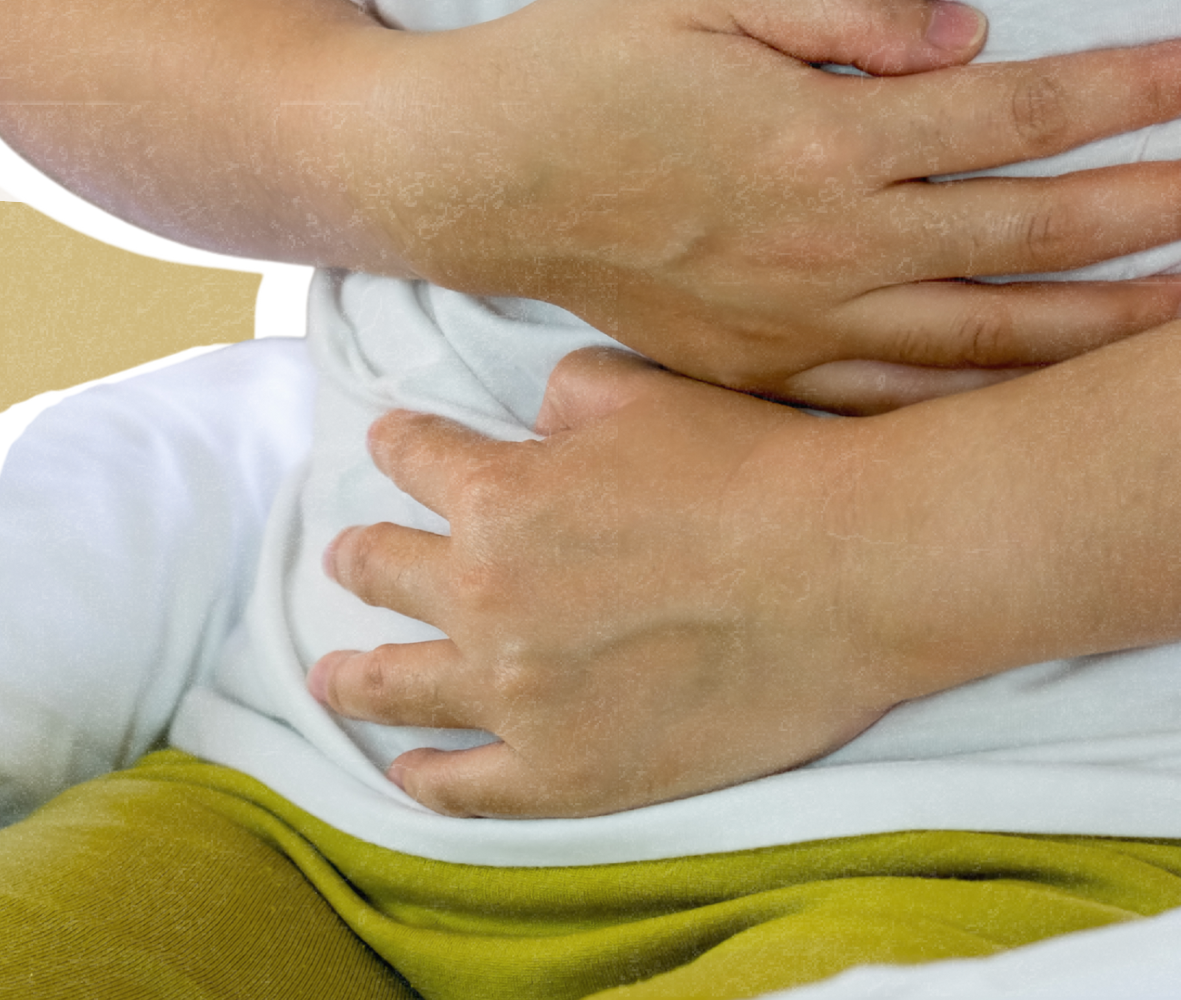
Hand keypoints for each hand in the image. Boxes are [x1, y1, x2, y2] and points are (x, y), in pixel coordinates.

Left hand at [308, 348, 928, 817]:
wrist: (847, 571)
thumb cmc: (759, 471)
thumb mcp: (647, 393)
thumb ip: (568, 399)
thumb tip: (540, 421)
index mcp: (497, 496)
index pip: (416, 457)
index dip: (400, 445)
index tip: (389, 446)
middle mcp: (486, 597)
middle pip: (387, 572)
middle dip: (361, 558)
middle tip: (345, 557)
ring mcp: (520, 697)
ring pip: (399, 688)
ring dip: (355, 675)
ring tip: (333, 675)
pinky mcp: (569, 775)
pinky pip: (468, 787)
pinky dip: (426, 779)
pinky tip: (407, 771)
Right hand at [334, 0, 1180, 412]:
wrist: (466, 175)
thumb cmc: (584, 63)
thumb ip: (847, 13)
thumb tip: (974, 40)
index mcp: (827, 139)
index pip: (1021, 114)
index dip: (1133, 92)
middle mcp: (832, 244)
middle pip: (1039, 233)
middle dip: (1172, 207)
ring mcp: (803, 325)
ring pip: (993, 338)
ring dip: (1116, 325)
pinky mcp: (766, 374)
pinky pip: (904, 405)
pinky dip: (996, 409)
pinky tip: (1066, 404)